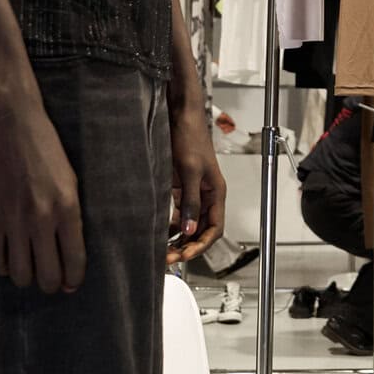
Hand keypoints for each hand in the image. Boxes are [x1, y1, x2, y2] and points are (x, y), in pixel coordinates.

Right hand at [0, 90, 85, 294]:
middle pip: (48, 276)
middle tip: (50, 279)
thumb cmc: (45, 146)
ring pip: (21, 274)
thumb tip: (68, 248)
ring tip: (28, 269)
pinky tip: (8, 259)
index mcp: (68, 209)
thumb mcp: (71, 179)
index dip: (73, 279)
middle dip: (51, 284)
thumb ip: (70, 214)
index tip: (71, 283)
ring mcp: (13, 220)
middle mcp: (42, 220)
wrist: (10, 123)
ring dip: (26, 277)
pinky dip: (3, 266)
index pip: (74, 262)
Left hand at [168, 99, 225, 266]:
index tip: (185, 255)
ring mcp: (192, 191)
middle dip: (187, 246)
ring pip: (188, 223)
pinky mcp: (179, 186)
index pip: (215, 228)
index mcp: (216, 192)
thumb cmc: (190, 136)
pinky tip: (157, 231)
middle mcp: (206, 195)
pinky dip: (168, 224)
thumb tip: (190, 228)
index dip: (202, 245)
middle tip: (169, 258)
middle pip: (201, 229)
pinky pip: (176, 212)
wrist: (179, 115)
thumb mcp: (190, 171)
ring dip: (177, 237)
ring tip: (161, 250)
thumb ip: (190, 201)